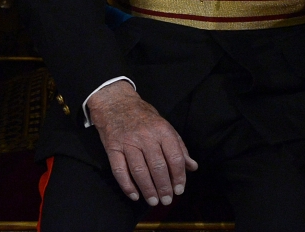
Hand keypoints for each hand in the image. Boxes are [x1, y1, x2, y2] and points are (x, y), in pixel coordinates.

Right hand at [87, 80, 197, 206]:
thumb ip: (179, 146)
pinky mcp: (112, 148)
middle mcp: (145, 136)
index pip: (174, 158)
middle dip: (164, 188)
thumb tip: (192, 166)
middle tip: (167, 200)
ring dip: (148, 190)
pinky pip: (119, 170)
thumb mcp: (164, 125)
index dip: (179, 177)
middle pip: (158, 167)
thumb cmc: (142, 116)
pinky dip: (127, 186)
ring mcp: (127, 142)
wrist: (114, 102)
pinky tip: (134, 195)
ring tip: (154, 201)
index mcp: (161, 130)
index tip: (179, 190)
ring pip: (139, 171)